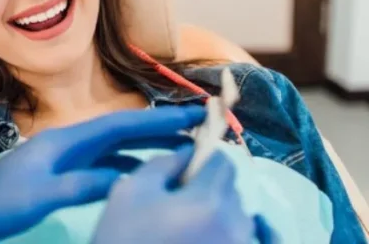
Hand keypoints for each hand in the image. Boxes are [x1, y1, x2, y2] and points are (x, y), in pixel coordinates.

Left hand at [0, 106, 205, 243]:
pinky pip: (107, 164)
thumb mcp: (40, 195)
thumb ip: (80, 185)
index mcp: (65, 140)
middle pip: (124, 130)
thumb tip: (126, 179)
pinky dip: (131, 165)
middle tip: (201, 129)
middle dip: (161, 128)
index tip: (192, 114)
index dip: (158, 119)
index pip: (120, 124)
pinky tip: (147, 174)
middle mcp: (70, 142)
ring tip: (184, 151)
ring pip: (118, 147)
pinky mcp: (64, 174)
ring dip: (149, 147)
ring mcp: (67, 158)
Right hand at [93, 146, 279, 243]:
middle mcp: (235, 225)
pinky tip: (233, 233)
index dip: (204, 158)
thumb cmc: (124, 239)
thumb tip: (188, 150)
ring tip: (192, 225)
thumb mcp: (129, 192)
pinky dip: (251, 234)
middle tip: (182, 200)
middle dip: (211, 186)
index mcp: (207, 201)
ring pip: (241, 216)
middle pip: (232, 188)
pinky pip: (260, 241)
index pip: (222, 162)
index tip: (187, 168)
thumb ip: (162, 163)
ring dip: (222, 212)